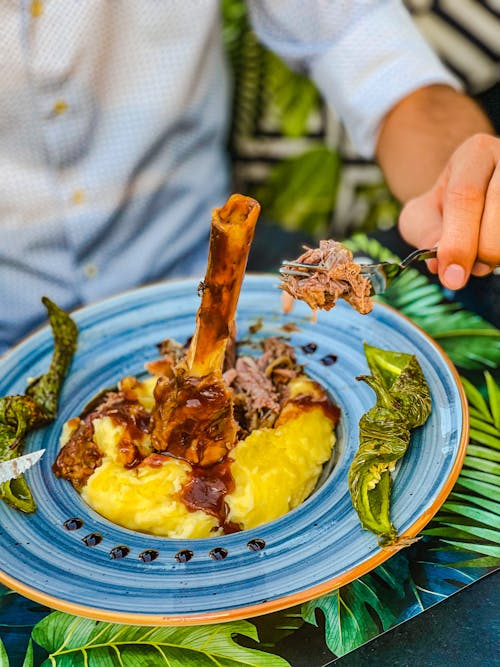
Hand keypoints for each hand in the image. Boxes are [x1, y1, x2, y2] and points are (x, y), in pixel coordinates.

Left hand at [398, 133, 498, 289]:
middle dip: (479, 253)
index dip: (457, 242)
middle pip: (497, 218)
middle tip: (467, 264)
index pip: (465, 196)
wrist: (475, 191)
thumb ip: (426, 234)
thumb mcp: (421, 214)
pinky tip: (495, 248)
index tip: (451, 277)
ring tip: (481, 254)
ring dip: (495, 257)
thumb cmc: (444, 206)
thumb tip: (440, 264)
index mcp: (475, 153)